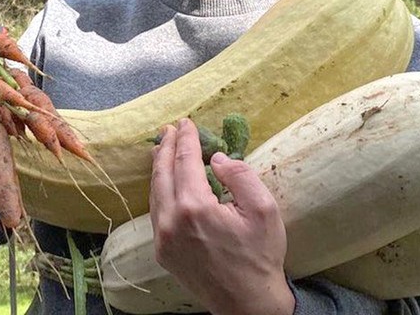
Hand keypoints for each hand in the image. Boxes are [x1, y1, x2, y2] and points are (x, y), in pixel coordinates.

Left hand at [149, 119, 294, 314]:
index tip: (187, 122)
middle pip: (162, 173)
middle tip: (170, 128)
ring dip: (159, 167)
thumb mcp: (263, 210)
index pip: (185, 161)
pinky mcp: (162, 251)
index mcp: (195, 207)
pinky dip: (159, 190)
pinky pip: (156, 211)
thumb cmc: (260, 256)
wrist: (247, 304)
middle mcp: (171, 220)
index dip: (185, 139)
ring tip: (163, 148)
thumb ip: (241, 175)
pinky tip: (165, 181)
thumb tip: (215, 158)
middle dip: (165, 147)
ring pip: (155, 192)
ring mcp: (162, 238)